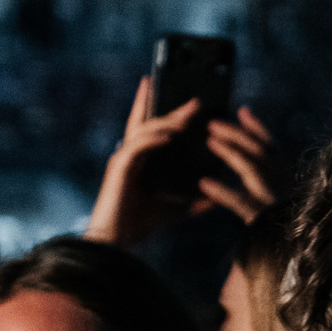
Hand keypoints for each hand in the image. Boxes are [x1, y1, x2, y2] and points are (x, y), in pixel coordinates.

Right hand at [88, 80, 280, 245]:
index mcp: (138, 160)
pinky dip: (155, 139)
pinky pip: (139, 146)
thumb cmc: (138, 225)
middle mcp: (128, 154)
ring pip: (145, 130)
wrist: (115, 242)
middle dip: (171, 109)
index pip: (147, 126)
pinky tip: (172, 135)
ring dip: (167, 121)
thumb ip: (193, 204)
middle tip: (196, 101)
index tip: (165, 89)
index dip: (153, 106)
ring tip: (189, 116)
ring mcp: (123, 159)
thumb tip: (216, 199)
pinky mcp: (120, 168)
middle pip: (149, 122)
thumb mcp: (174, 211)